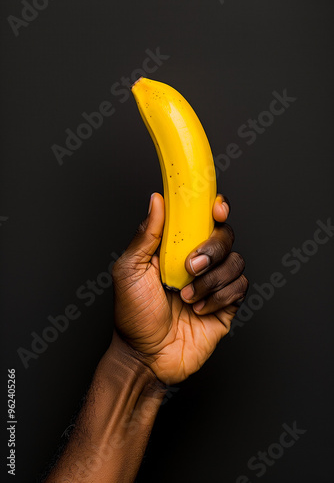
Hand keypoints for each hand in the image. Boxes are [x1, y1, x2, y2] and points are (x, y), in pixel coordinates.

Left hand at [111, 193, 247, 383]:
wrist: (146, 356)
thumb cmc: (133, 315)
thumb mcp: (130, 270)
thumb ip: (146, 235)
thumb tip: (156, 200)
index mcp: (176, 248)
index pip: (203, 219)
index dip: (215, 208)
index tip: (216, 208)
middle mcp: (198, 262)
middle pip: (225, 236)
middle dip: (211, 249)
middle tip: (190, 267)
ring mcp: (214, 283)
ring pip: (235, 261)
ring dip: (211, 280)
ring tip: (186, 297)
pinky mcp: (227, 304)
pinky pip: (240, 287)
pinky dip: (219, 297)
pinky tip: (199, 310)